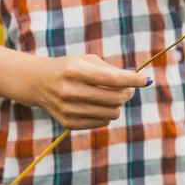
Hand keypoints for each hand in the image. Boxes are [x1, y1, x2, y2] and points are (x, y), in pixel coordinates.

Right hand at [16, 55, 150, 129]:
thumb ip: (111, 70)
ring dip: (118, 104)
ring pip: (111, 113)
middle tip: (129, 88)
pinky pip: (102, 122)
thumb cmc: (70, 68)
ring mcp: (68, 109)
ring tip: (113, 95)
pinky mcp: (68, 122)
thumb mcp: (86, 61)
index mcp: (75, 71)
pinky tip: (100, 104)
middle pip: (115, 98)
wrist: (39, 83)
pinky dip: (107, 113)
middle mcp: (70, 91)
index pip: (112, 79)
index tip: (145, 80)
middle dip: (128, 92)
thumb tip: (138, 80)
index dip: (133, 80)